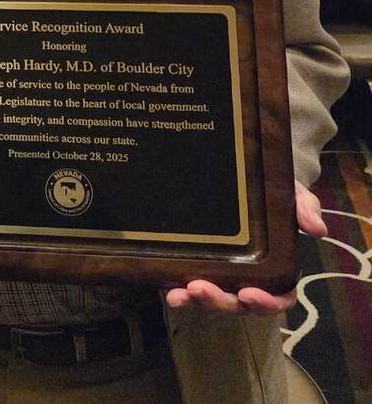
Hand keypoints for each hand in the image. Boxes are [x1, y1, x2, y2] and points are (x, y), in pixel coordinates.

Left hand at [165, 181, 324, 313]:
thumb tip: (316, 229)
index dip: (266, 303)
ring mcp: (223, 275)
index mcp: (278, 271)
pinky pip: (190, 284)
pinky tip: (168, 288)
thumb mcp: (295, 197)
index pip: (278, 298)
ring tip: (178, 294)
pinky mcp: (200, 264)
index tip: (249, 294)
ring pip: (213, 298)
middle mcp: (250, 279)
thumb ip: (305, 209)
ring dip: (195, 299)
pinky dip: (180, 291)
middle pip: (239, 303)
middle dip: (220, 301)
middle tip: (201, 289)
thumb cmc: (277, 196)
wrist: (249, 181)